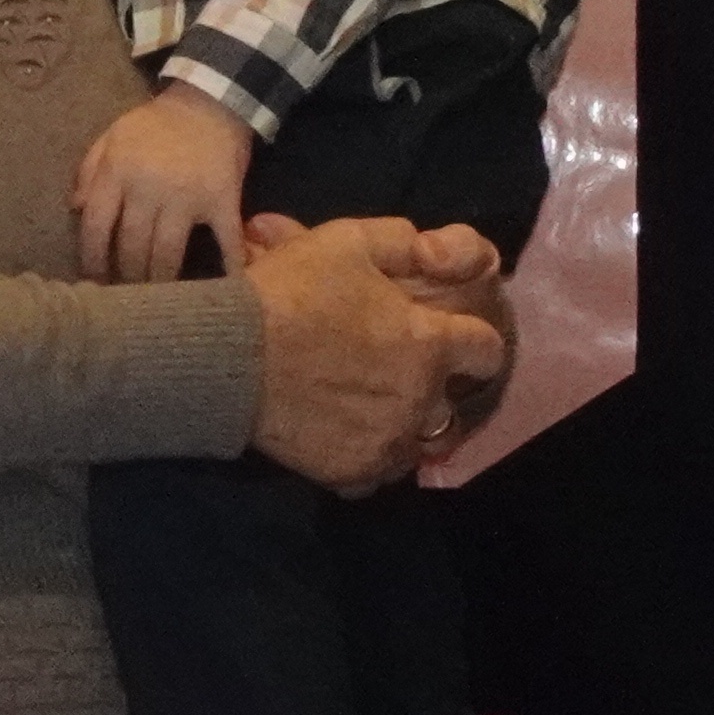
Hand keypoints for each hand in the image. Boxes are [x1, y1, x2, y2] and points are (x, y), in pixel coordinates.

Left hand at [74, 84, 254, 285]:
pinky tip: (227, 286)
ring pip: (166, 252)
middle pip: (131, 247)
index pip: (95, 226)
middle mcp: (148, 188)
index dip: (92, 258)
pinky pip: (225, 239)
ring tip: (159, 297)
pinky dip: (229, 265)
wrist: (211, 101)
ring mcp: (187, 196)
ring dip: (160, 280)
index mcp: (118, 172)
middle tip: (128, 296)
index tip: (94, 280)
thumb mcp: (113, 135)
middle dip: (127, 276)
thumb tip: (75, 209)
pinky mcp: (222, 200)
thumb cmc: (157, 123)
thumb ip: (89, 170)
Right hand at [237, 213, 507, 491]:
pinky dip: (370, 457)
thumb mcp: (349, 240)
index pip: (486, 351)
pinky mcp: (352, 471)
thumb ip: (404, 243)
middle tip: (393, 370)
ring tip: (372, 408)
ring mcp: (387, 441)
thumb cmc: (292, 292)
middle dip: (431, 385)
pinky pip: (379, 474)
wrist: (227, 357)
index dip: (471, 340)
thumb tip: (433, 253)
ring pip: (418, 442)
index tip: (447, 338)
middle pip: (451, 401)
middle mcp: (420, 400)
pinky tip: (347, 436)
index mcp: (430, 344)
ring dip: (405, 425)